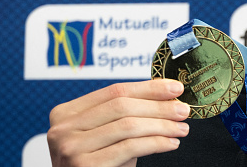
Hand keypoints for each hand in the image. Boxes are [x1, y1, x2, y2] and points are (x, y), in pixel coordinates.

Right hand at [47, 79, 189, 166]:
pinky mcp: (83, 166)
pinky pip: (129, 148)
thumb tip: (166, 96)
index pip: (115, 91)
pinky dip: (155, 143)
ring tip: (181, 128)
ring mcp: (70, 147)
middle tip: (183, 109)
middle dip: (158, 106)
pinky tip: (170, 143)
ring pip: (128, 126)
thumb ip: (125, 114)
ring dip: (161, 125)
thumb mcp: (106, 134)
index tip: (175, 88)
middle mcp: (62, 127)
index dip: (148, 88)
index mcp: (66, 112)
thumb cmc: (97, 164)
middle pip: (121, 106)